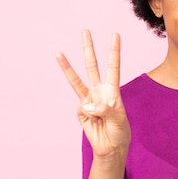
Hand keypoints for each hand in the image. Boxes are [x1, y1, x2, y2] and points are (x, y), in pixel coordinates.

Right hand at [56, 30, 130, 158]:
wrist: (110, 147)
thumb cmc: (119, 131)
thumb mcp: (119, 119)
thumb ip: (106, 109)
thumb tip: (88, 103)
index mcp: (112, 90)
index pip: (113, 67)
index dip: (114, 51)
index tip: (115, 35)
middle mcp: (99, 91)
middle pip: (92, 66)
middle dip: (88, 49)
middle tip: (85, 31)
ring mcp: (88, 100)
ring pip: (76, 80)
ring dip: (66, 66)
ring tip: (58, 52)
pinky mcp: (81, 111)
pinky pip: (83, 109)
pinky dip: (89, 116)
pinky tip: (94, 123)